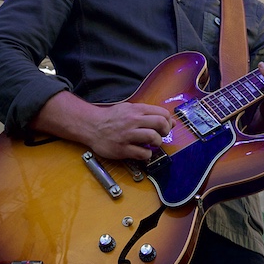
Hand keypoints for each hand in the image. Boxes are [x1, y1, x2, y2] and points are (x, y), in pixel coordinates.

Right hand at [31, 92, 171, 160]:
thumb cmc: (112, 118)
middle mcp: (133, 121)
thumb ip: (149, 113)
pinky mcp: (122, 149)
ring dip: (157, 142)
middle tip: (161, 135)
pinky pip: (142, 153)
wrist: (91, 126)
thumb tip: (171, 121)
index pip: (162, 113)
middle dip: (166, 131)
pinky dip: (147, 154)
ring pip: (153, 137)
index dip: (169, 121)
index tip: (166, 126)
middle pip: (160, 123)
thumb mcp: (129, 109)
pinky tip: (143, 152)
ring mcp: (127, 135)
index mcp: (136, 110)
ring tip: (152, 144)